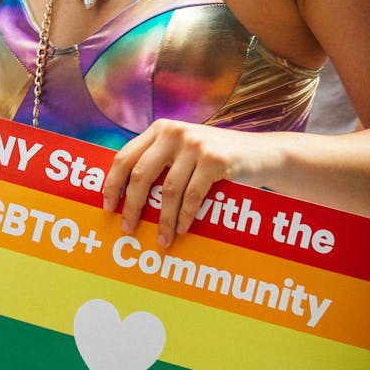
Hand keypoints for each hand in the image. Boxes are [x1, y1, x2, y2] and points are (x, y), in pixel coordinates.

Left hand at [102, 119, 274, 246]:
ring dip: (162, 220)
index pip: (125, 157)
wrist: (261, 154)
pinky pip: (192, 196)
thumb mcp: (184, 151)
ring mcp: (195, 144)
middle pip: (140, 175)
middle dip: (131, 206)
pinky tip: (181, 229)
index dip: (112, 184)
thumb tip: (123, 195)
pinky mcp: (215, 159)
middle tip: (127, 229)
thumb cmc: (216, 159)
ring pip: (168, 191)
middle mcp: (174, 132)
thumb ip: (159, 161)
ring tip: (161, 240)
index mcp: (160, 129)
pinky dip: (185, 217)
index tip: (107, 207)